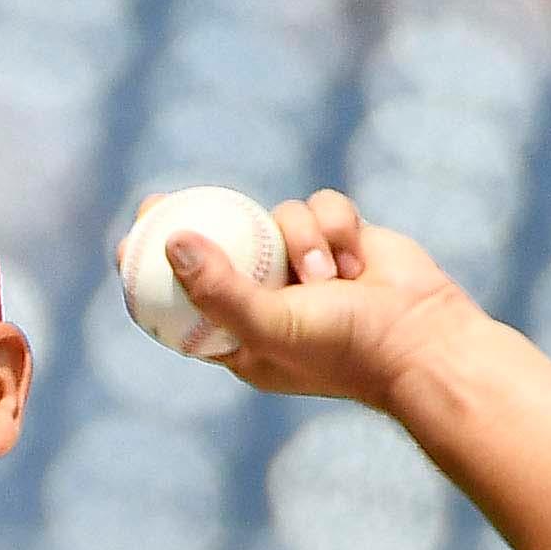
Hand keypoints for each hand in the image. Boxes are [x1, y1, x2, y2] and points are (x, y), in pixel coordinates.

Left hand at [141, 188, 481, 411]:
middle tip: (158, 202)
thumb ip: (219, 290)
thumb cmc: (343, 347)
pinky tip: (358, 263)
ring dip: (303, 239)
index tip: (128, 246)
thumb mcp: (270, 325)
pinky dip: (337, 227)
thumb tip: (173, 245)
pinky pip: (321, 206)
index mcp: (244, 336)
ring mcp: (306, 267)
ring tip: (330, 278)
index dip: (155, 273)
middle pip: (220, 247)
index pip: (186, 302)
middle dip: (193, 223)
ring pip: (277, 216)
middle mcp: (271, 298)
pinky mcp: (341, 238)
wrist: (422, 340)